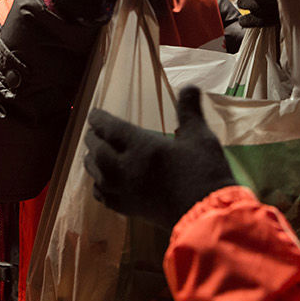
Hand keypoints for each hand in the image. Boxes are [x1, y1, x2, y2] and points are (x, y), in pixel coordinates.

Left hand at [83, 87, 236, 225]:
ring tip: (93, 154)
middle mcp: (125, 167)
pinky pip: (102, 196)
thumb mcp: (201, 136)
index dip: (98, 119)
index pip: (109, 128)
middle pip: (97, 149)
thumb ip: (189, 110)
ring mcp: (124, 190)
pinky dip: (99, 185)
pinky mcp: (128, 209)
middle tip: (94, 132)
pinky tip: (102, 183)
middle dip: (93, 138)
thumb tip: (190, 86)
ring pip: (96, 172)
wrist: (206, 214)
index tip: (94, 114)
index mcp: (141, 146)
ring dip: (92, 160)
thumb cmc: (205, 172)